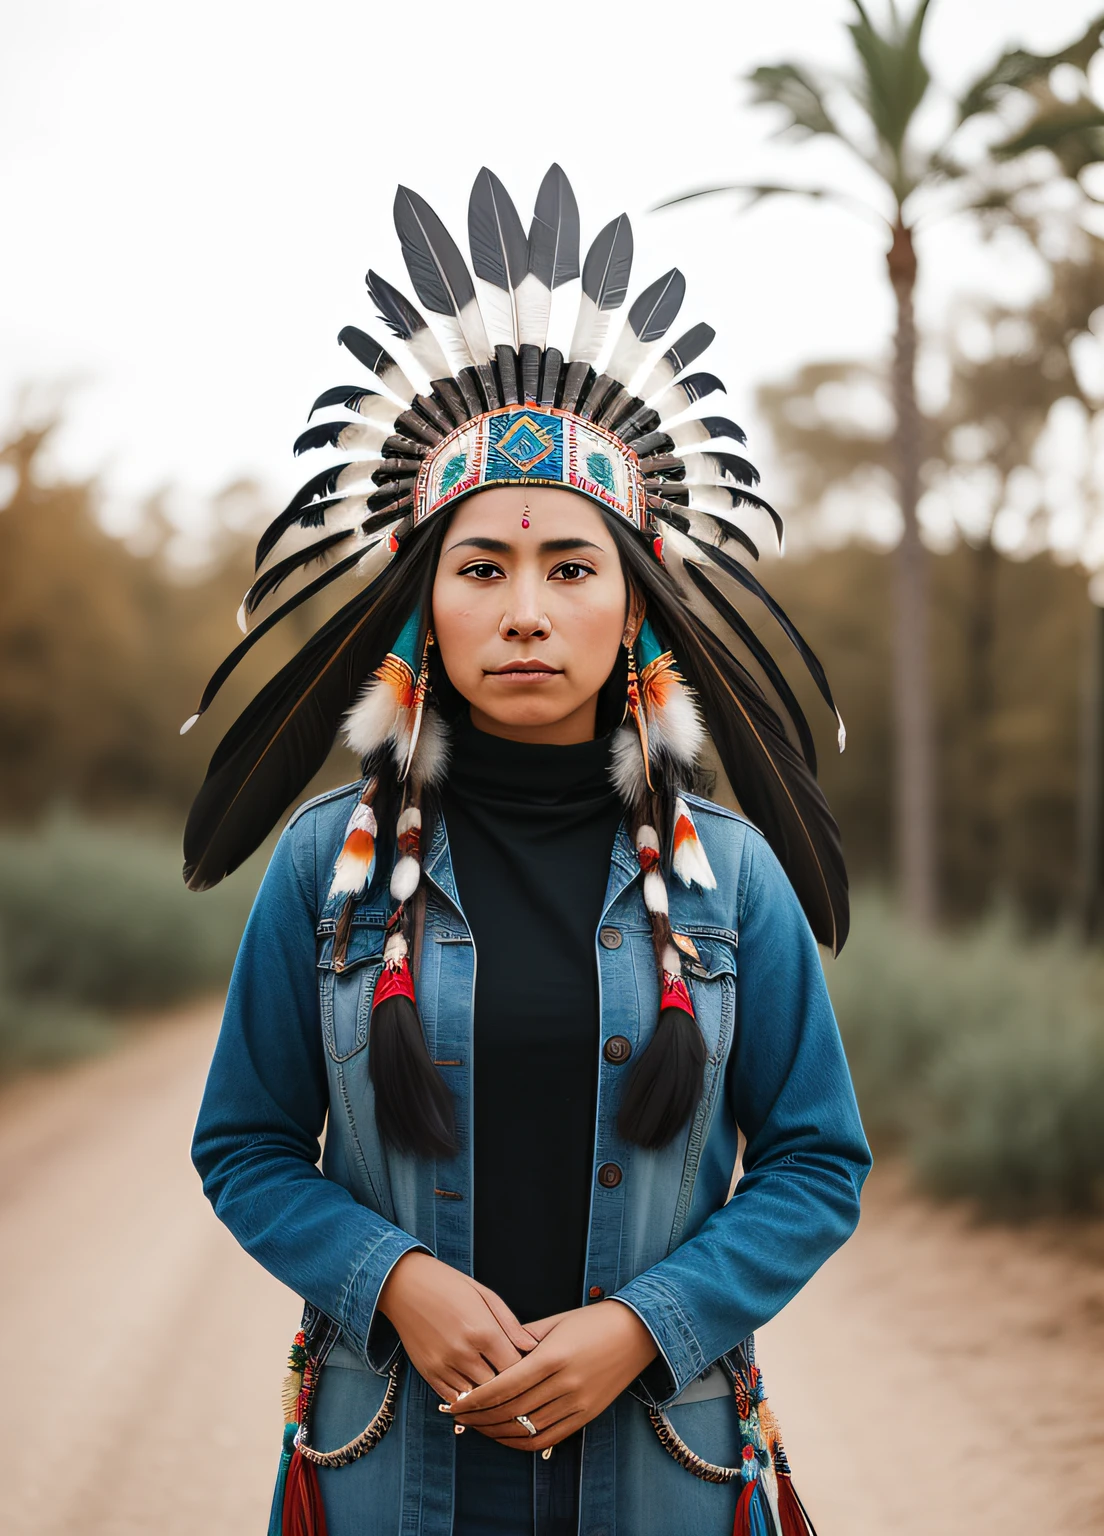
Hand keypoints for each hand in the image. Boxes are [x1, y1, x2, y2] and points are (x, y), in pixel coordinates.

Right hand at [377, 1251, 538, 1400]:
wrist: (404, 1285)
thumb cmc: (449, 1285)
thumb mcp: (486, 1295)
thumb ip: (510, 1324)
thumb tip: (532, 1347)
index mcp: (483, 1331)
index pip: (515, 1368)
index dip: (525, 1370)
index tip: (528, 1367)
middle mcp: (463, 1353)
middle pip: (497, 1386)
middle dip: (508, 1384)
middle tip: (513, 1378)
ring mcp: (444, 1366)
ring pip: (476, 1397)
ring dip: (486, 1393)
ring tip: (494, 1383)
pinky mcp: (428, 1374)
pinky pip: (453, 1400)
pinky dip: (465, 1397)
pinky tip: (472, 1386)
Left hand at [445, 1300, 657, 1451]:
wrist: (637, 1333)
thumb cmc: (591, 1321)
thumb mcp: (554, 1322)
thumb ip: (521, 1339)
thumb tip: (489, 1353)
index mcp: (553, 1357)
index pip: (505, 1386)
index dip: (476, 1398)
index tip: (455, 1401)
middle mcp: (565, 1384)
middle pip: (512, 1411)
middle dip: (479, 1417)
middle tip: (457, 1415)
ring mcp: (578, 1403)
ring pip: (528, 1429)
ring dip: (496, 1432)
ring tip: (476, 1426)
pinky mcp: (587, 1415)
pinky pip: (548, 1438)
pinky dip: (522, 1442)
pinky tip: (505, 1435)